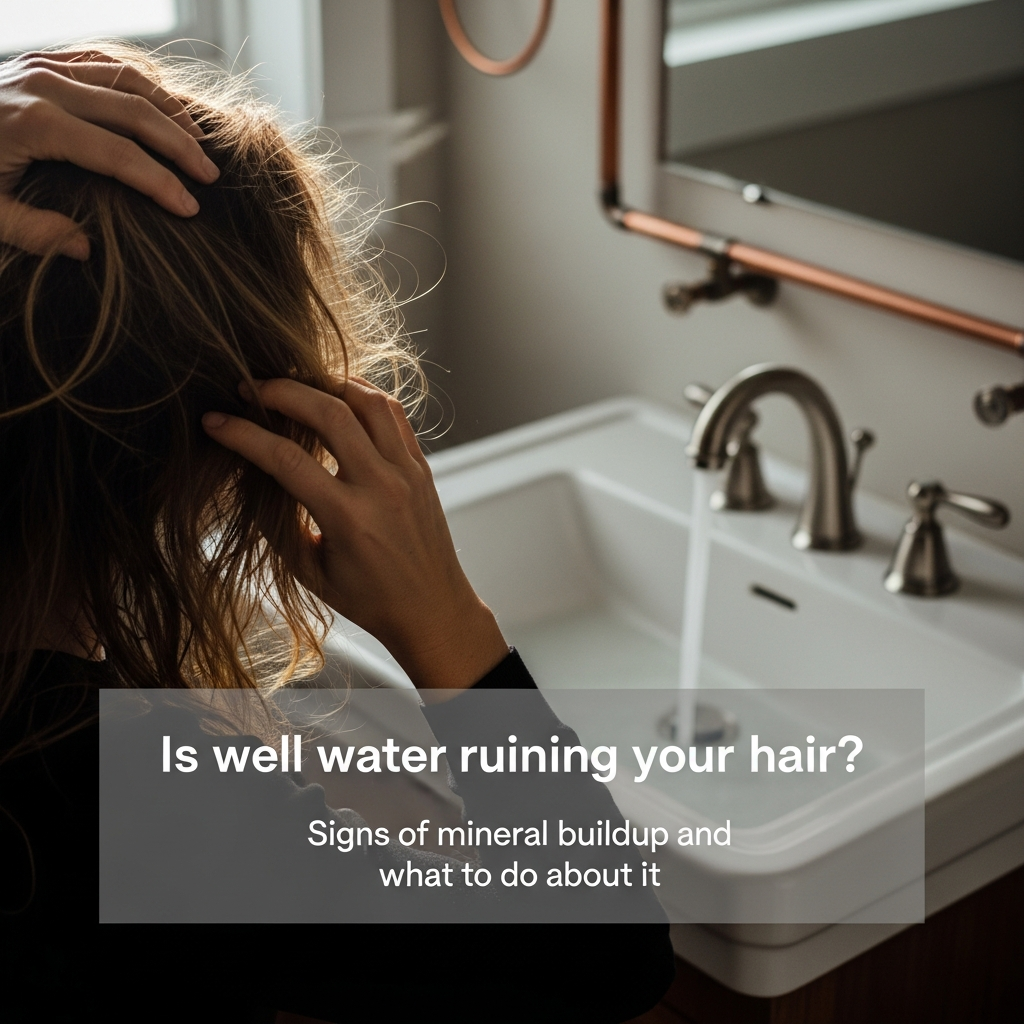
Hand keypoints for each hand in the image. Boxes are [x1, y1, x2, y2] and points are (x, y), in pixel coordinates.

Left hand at [0, 50, 219, 259]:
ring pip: (126, 78)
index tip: (190, 209)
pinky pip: (103, 62)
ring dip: (168, 109)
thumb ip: (34, 232)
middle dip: (179, 144)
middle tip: (210, 175)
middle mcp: (44, 85)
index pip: (118, 154)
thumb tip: (85, 249)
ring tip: (198, 140)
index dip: (159, 183)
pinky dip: (140, 82)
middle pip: (133, 110)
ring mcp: (43, 66)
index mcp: (35, 123)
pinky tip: (161, 106)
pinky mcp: (42, 61)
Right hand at [202, 378, 509, 689]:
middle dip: (283, 391)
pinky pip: (394, 415)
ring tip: (295, 383)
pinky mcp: (422, 467)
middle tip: (251, 388)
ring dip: (327, 383)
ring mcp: (408, 472)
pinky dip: (363, 396)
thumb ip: (278, 524)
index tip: (214, 421)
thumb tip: (249, 476)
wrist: (433, 609)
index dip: (244, 434)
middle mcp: (382, 487)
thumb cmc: (369, 598)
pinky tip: (337, 395)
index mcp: (349, 518)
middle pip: (329, 414)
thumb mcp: (311, 571)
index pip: (286, 459)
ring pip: (368, 402)